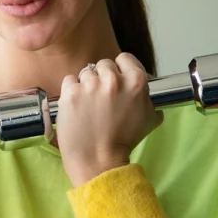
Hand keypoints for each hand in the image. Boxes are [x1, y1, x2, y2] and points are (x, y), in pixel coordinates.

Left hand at [57, 53, 162, 186]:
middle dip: (101, 78)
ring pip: (85, 73)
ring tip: (88, 106)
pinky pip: (69, 81)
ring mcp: (90, 85)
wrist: (98, 160)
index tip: (115, 81)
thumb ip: (148, 100)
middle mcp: (113, 79)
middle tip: (100, 98)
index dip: (119, 69)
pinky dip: (71, 91)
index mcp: (136, 82)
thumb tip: (147, 94)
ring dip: (85, 85)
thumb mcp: (148, 120)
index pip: (124, 58)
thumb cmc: (123, 142)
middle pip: (103, 65)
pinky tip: (76, 107)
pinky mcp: (70, 92)